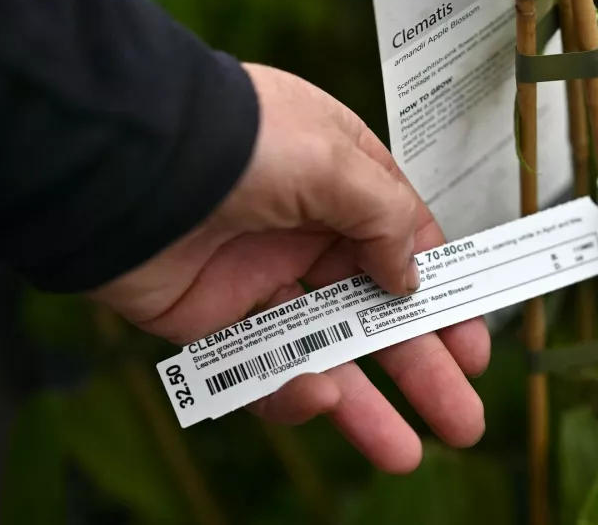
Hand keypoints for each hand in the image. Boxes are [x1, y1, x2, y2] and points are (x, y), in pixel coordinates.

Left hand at [90, 63, 489, 472]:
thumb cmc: (241, 144)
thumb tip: (412, 277)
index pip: (406, 243)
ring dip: (365, 402)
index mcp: (341, 180)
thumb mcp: (335, 164)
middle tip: (461, 416)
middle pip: (375, 309)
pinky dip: (290, 386)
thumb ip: (386, 220)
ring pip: (325, 349)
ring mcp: (260, 274)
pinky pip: (261, 365)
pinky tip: (320, 399)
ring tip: (405, 454)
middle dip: (420, 364)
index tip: (471, 346)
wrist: (126, 165)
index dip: (441, 296)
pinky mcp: (214, 318)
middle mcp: (306, 228)